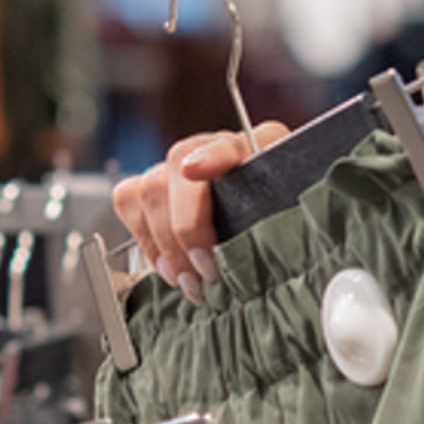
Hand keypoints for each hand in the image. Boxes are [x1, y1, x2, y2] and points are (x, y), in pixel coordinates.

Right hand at [109, 123, 288, 300]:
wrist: (280, 225)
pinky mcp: (157, 188)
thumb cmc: (287, 225)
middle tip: (207, 272)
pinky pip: (128, 200)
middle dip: (187, 228)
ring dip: (165, 244)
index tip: (197, 169)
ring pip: (147, 189)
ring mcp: (181, 167)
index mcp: (256, 147)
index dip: (210, 155)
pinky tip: (169, 268)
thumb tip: (269, 253)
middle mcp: (213, 147)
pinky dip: (144, 239)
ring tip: (190, 282)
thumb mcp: (295, 221)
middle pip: (177, 167)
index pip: (226, 141)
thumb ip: (283, 226)